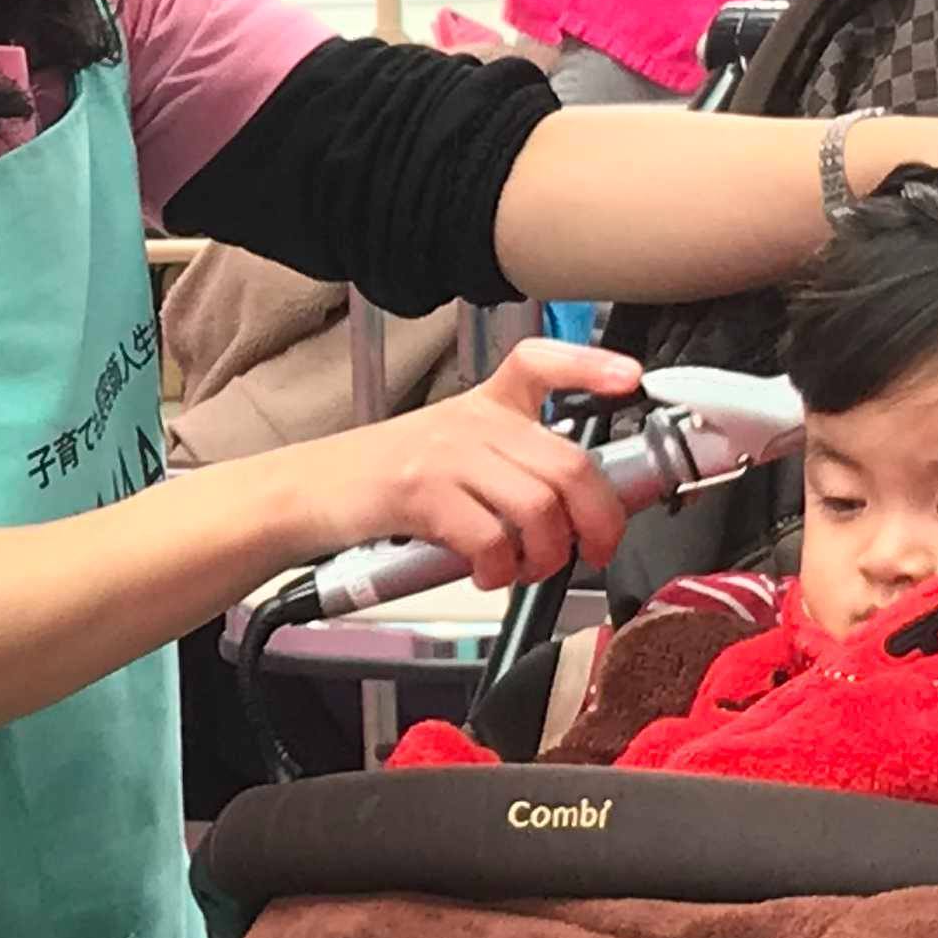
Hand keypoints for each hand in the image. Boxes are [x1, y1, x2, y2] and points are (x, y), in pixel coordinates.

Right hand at [283, 336, 646, 590]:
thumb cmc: (384, 484)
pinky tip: (487, 575)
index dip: (590, 366)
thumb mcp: (451, 454)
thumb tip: (581, 515)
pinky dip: (500, 570)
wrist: (307, 492)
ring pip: (538, 506)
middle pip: (569, 463)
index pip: (539, 362)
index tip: (629, 381)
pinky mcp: (419, 492)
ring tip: (525, 570)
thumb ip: (511, 469)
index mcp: (483, 406)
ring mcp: (445, 455)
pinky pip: (490, 538)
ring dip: (546, 556)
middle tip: (592, 552)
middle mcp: (470, 423)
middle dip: (598, 521)